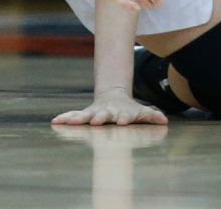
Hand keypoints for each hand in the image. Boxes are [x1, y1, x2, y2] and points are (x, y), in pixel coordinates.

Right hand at [52, 88, 167, 125]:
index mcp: (121, 113)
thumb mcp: (141, 112)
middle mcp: (107, 112)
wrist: (113, 97)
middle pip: (103, 115)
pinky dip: (65, 118)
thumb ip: (152, 116)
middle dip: (100, 118)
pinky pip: (73, 116)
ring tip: (68, 122)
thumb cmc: (128, 110)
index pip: (123, 116)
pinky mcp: (85, 115)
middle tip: (96, 121)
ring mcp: (94, 113)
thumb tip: (165, 121)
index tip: (122, 122)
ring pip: (85, 115)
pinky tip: (55, 121)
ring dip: (78, 118)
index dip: (123, 118)